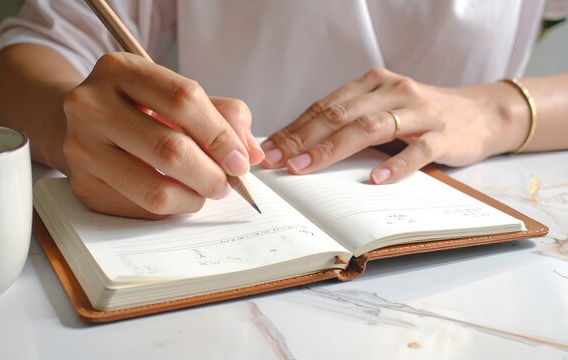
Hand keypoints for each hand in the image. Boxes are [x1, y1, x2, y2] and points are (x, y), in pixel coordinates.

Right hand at [62, 52, 263, 218]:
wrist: (83, 122)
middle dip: (212, 174)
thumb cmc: (139, 106)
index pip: (184, 100)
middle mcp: (91, 106)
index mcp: (120, 70)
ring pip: (155, 190)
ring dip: (194, 198)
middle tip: (227, 183)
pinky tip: (177, 194)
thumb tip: (250, 153)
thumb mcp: (175, 93)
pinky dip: (171, 208)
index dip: (221, 135)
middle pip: (170, 150)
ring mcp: (82, 148)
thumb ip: (221, 114)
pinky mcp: (83, 185)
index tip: (241, 160)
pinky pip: (142, 209)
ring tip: (204, 190)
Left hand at [260, 68, 524, 182]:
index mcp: (373, 84)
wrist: (482, 114)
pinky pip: (417, 151)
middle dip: (303, 138)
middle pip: (340, 114)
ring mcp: (420, 112)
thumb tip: (300, 149)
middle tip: (276, 161)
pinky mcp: (444, 134)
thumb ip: (350, 123)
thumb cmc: (421, 117)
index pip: (325, 106)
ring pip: (370, 127)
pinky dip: (395, 165)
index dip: (294, 128)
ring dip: (333, 149)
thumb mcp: (383, 111)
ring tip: (306, 167)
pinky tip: (374, 179)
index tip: (268, 149)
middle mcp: (393, 91)